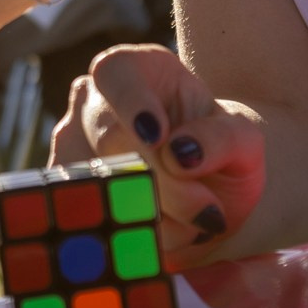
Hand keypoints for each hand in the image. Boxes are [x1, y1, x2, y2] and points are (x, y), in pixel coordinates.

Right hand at [51, 45, 266, 268]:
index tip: (157, 136)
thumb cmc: (222, 151)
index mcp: (134, 70)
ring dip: (148, 215)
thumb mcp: (243, 140)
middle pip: (110, 141)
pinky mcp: (63, 194)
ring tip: (194, 226)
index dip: (131, 104)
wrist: (209, 190)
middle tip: (206, 211)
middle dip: (161, 182)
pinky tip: (166, 237)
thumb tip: (180, 152)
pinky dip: (131, 236)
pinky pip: (87, 218)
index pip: (115, 73)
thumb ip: (222, 138)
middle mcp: (91, 103)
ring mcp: (70, 147)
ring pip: (93, 183)